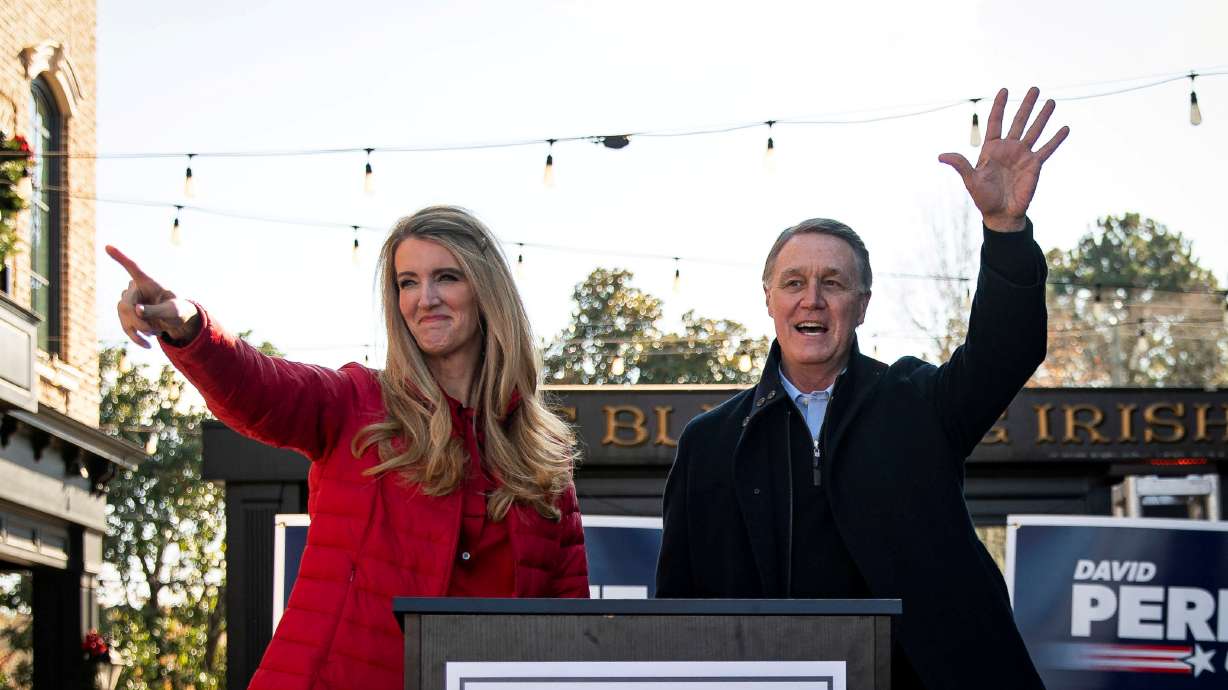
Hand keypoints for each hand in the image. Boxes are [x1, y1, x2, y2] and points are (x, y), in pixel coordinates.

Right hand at [106, 245, 200, 347]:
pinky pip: (125, 326)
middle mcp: (135, 288)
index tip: (107, 246)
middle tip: (154, 331)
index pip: (132, 267)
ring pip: (124, 316)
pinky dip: (135, 337)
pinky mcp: (128, 314)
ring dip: (139, 329)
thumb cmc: (179, 310)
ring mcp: (130, 301)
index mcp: (148, 281)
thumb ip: (156, 310)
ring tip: (156, 333)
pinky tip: (147, 345)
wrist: (177, 321)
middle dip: (139, 321)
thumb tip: (136, 310)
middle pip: (126, 304)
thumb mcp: (173, 311)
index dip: (120, 257)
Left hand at [938, 87, 1068, 231]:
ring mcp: (1023, 155)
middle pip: (1018, 121)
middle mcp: (1008, 148)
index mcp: (991, 149)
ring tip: (1052, 101)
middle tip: (1035, 88)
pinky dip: (1056, 139)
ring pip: (1035, 131)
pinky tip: (1065, 128)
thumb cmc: (984, 197)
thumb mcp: (971, 180)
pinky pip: (1047, 149)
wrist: (1001, 213)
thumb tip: (940, 156)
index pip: (996, 122)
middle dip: (1026, 105)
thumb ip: (960, 165)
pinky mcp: (1035, 165)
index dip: (999, 106)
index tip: (1004, 90)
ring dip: (1043, 116)